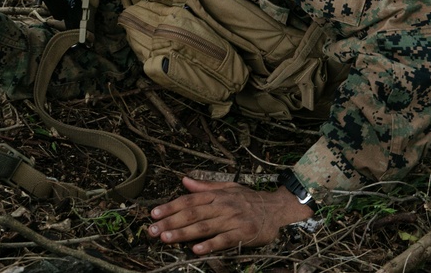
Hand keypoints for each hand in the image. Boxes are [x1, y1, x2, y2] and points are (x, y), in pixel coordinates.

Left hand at [148, 177, 311, 254]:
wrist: (277, 208)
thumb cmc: (249, 199)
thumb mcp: (227, 187)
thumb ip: (205, 187)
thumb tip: (184, 181)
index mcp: (216, 195)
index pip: (189, 200)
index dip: (170, 206)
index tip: (154, 214)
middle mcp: (222, 205)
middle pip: (192, 213)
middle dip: (170, 221)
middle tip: (153, 230)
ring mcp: (232, 219)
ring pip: (204, 226)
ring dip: (183, 233)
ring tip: (166, 238)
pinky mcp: (243, 233)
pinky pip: (224, 239)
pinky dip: (209, 244)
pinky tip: (196, 249)